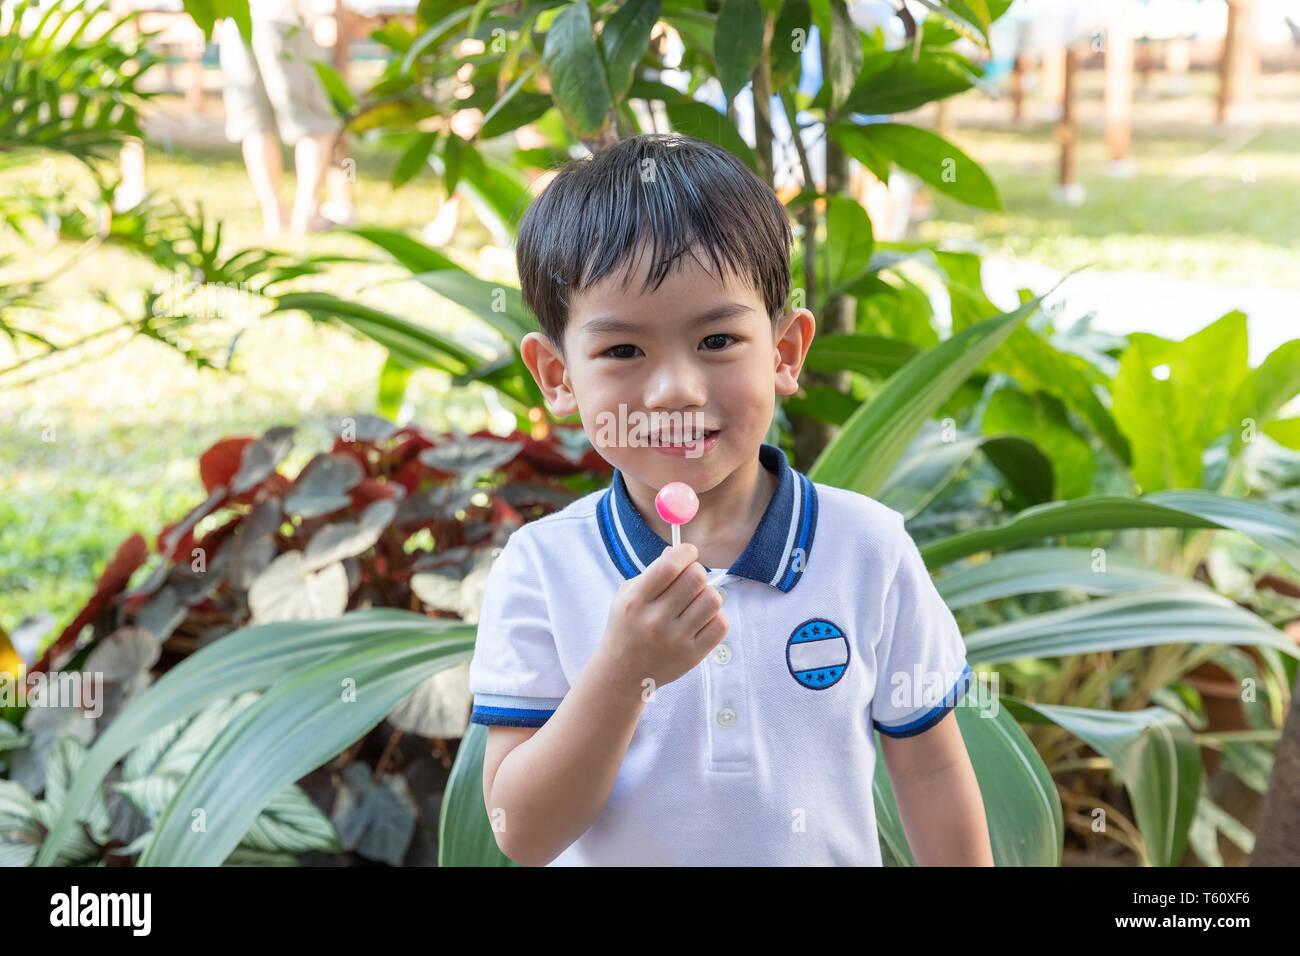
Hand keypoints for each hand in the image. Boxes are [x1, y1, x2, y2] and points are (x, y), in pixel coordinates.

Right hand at [599, 542, 727, 692]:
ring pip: (712, 599)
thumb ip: (652, 572)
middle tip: (690, 579)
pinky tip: (701, 619)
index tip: (687, 553)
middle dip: (696, 571)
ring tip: (695, 601)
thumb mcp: (627, 597)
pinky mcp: (692, 656)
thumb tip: (677, 551)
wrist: (622, 675)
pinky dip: (715, 617)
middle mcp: (655, 621)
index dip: (685, 552)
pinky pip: (720, 624)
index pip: (669, 566)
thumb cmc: (626, 628)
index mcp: (636, 601)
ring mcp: (675, 640)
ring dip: (707, 594)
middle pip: (695, 578)